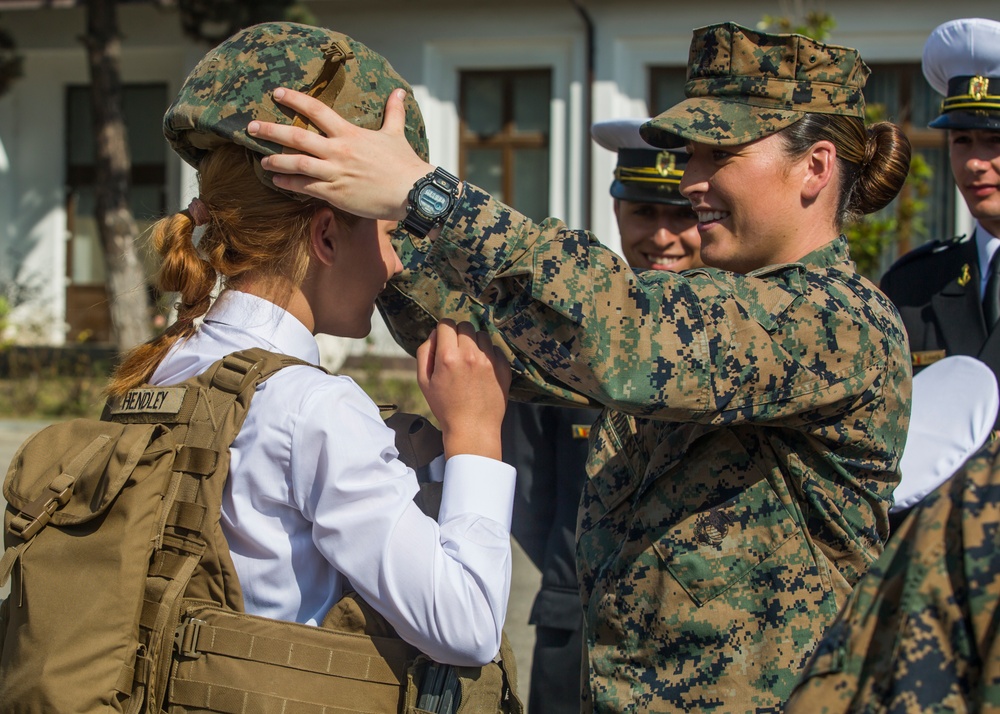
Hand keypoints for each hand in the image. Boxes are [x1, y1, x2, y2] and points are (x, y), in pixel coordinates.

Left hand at [247, 87, 431, 219]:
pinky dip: (289, 184)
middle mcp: (338, 151)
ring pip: (297, 164)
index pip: (316, 110)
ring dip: (276, 161)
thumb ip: (393, 112)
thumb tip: (400, 91)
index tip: (277, 94)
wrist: (412, 191)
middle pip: (297, 136)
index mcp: (350, 133)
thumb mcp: (396, 133)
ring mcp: (335, 173)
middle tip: (251, 127)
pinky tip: (278, 182)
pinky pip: (306, 188)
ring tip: (262, 161)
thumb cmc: (405, 163)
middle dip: (271, 130)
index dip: (294, 100)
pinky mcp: (336, 193)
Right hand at [416, 320, 510, 460]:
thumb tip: (434, 334)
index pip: (446, 324)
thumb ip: (425, 353)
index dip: (443, 330)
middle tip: (457, 351)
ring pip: (482, 334)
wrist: (473, 429)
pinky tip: (482, 369)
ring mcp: (489, 361)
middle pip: (465, 325)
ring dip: (475, 342)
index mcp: (448, 357)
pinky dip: (488, 353)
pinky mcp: (503, 368)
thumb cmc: (445, 407)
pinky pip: (495, 348)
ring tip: (471, 360)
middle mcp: (470, 355)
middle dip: (459, 334)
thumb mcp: (424, 382)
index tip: (444, 339)